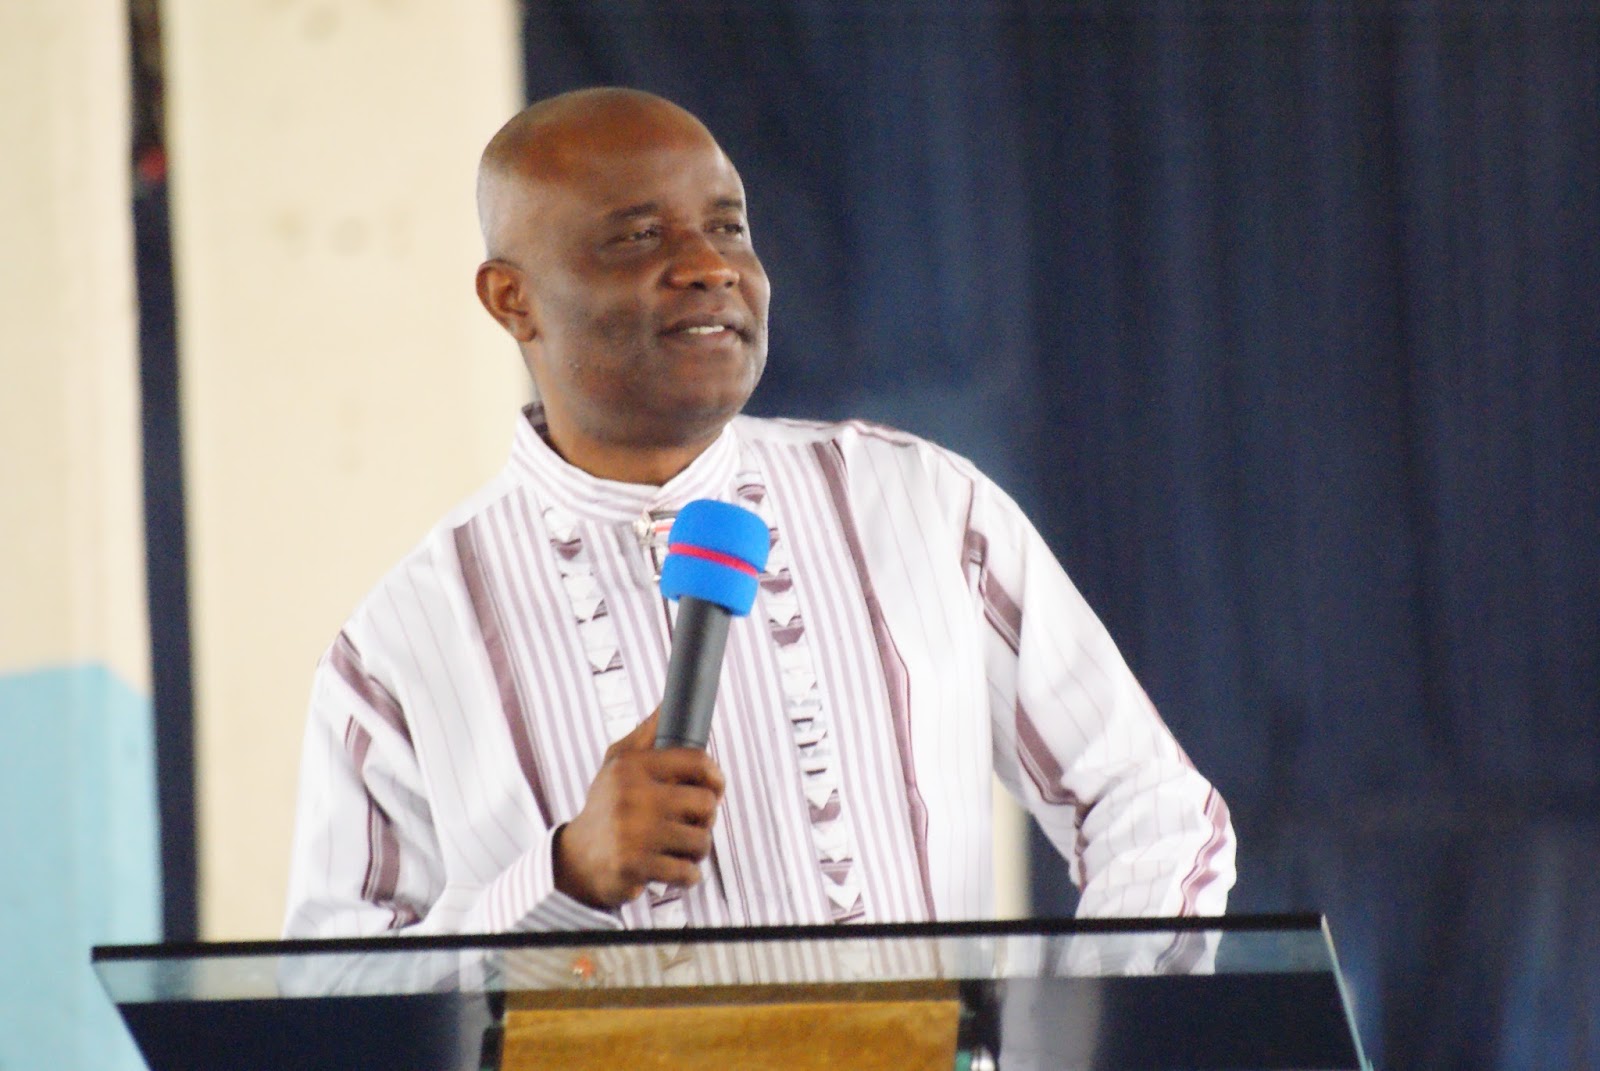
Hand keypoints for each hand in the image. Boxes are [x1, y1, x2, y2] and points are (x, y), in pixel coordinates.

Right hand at [553, 709, 724, 908]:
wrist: (576, 860)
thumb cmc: (606, 807)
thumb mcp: (616, 763)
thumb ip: (646, 734)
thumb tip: (667, 703)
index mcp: (632, 767)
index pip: (697, 762)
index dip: (715, 777)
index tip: (715, 789)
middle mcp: (632, 796)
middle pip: (706, 803)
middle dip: (706, 818)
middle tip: (693, 824)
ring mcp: (634, 833)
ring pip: (701, 840)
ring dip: (698, 849)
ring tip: (681, 848)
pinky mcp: (635, 866)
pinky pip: (688, 872)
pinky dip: (688, 875)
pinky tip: (673, 870)